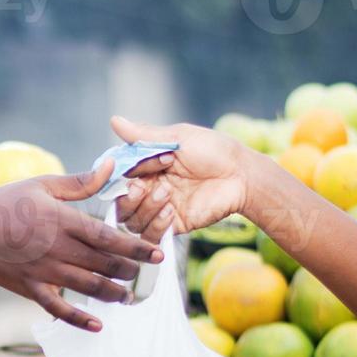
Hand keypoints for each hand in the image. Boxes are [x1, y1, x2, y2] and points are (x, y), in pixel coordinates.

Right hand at [0, 158, 166, 330]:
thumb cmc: (4, 203)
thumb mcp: (41, 184)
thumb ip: (80, 182)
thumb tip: (111, 168)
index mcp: (62, 221)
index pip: (109, 237)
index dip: (136, 247)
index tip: (158, 254)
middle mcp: (57, 249)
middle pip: (104, 264)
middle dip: (130, 271)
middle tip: (147, 275)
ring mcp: (44, 272)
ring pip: (88, 288)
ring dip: (112, 294)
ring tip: (128, 297)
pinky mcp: (31, 289)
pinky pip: (58, 309)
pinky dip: (79, 319)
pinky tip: (97, 326)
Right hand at [109, 115, 253, 234]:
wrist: (241, 176)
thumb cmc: (213, 151)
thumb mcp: (177, 138)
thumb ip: (144, 136)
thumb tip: (114, 120)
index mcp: (147, 168)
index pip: (119, 178)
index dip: (120, 177)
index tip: (133, 171)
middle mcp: (150, 190)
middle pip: (120, 204)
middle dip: (128, 198)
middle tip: (142, 188)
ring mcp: (161, 209)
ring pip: (132, 221)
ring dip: (145, 209)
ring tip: (167, 195)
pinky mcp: (174, 226)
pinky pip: (150, 235)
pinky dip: (155, 225)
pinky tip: (170, 212)